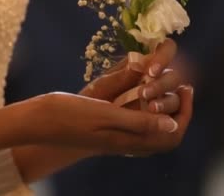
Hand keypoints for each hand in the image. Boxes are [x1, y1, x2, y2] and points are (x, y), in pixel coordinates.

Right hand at [25, 91, 192, 155]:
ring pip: (151, 125)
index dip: (186, 113)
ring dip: (162, 104)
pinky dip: (145, 104)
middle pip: (166, 132)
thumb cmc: (68, 116)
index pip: (172, 134)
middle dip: (178, 109)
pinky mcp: (106, 129)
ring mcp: (115, 136)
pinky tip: (138, 86)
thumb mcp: (105, 114)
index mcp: (128, 140)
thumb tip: (173, 124)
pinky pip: (136, 120)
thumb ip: (138, 120)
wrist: (37, 123)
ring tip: (162, 82)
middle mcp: (125, 141)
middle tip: (180, 83)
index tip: (186, 87)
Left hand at [81, 39, 190, 113]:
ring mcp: (161, 100)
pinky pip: (178, 118)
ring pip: (176, 97)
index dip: (164, 57)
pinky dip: (178, 117)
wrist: (87, 121)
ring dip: (167, 102)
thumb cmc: (95, 98)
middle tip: (144, 94)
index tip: (150, 72)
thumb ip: (120, 77)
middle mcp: (158, 79)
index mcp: (145, 64)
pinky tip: (168, 121)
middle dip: (162, 84)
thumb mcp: (103, 86)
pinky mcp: (163, 120)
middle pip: (174, 76)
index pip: (168, 50)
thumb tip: (139, 64)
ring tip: (151, 109)